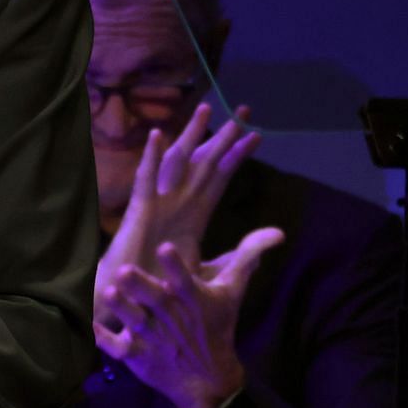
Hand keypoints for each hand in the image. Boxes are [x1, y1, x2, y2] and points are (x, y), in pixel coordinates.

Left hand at [95, 232, 282, 407]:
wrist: (207, 379)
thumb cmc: (216, 327)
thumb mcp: (232, 292)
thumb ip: (246, 257)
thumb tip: (276, 231)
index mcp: (192, 299)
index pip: (184, 279)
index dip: (176, 265)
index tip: (167, 246)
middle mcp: (170, 317)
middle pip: (154, 299)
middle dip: (141, 285)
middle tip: (125, 270)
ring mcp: (152, 337)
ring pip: (134, 320)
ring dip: (122, 309)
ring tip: (108, 292)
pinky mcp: (136, 355)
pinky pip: (116, 347)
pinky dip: (103, 338)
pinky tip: (88, 325)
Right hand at [97, 104, 261, 313]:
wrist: (133, 298)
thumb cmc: (166, 283)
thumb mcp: (211, 269)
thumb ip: (242, 255)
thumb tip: (274, 241)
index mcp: (196, 213)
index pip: (222, 177)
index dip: (238, 155)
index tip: (257, 134)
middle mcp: (180, 201)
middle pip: (206, 161)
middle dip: (225, 135)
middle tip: (243, 110)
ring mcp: (159, 203)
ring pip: (178, 162)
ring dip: (191, 136)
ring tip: (205, 110)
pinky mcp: (140, 211)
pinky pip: (146, 180)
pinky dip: (150, 158)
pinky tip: (158, 136)